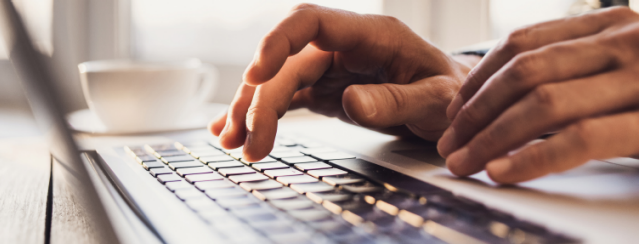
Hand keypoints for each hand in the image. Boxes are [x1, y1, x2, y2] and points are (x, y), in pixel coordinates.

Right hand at [208, 4, 475, 161]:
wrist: (453, 104)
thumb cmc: (451, 93)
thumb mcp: (437, 99)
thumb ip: (396, 100)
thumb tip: (351, 103)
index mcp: (371, 35)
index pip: (311, 22)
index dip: (277, 42)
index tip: (256, 74)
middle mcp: (343, 47)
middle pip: (286, 62)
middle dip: (260, 99)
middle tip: (248, 142)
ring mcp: (330, 68)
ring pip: (278, 80)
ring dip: (251, 109)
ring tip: (234, 143)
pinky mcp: (324, 89)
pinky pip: (285, 97)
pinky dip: (261, 114)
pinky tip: (236, 130)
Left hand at [437, 7, 638, 182]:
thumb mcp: (622, 69)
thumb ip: (575, 71)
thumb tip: (502, 103)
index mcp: (610, 25)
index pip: (523, 43)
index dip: (478, 78)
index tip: (452, 111)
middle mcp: (625, 41)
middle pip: (524, 72)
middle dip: (475, 112)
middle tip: (449, 144)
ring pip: (543, 103)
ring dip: (491, 138)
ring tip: (463, 162)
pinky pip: (580, 138)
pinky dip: (532, 157)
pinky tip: (501, 171)